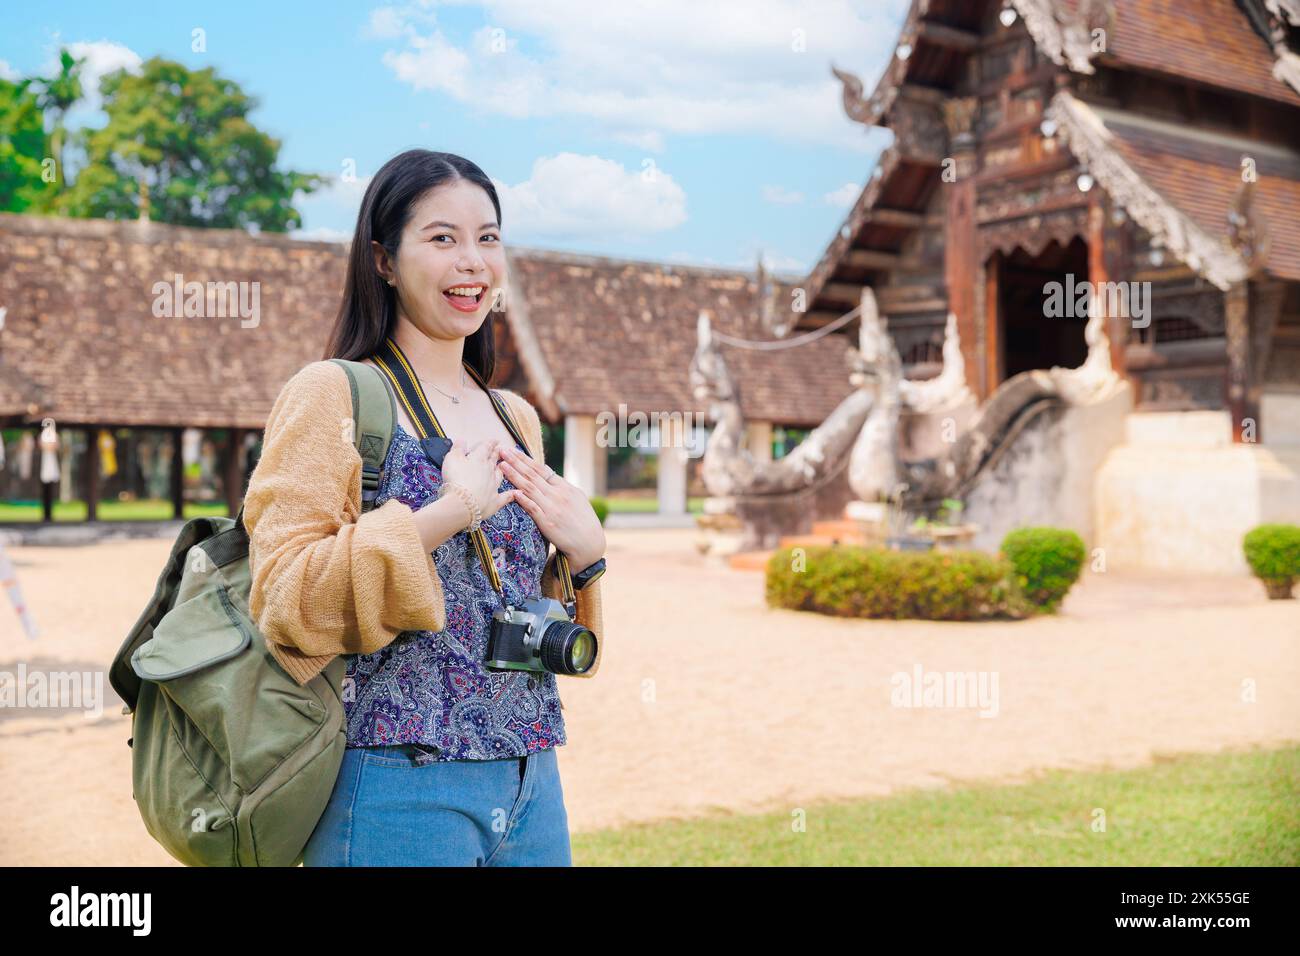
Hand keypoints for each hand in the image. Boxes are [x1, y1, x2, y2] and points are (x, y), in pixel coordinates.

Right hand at [440, 438, 512, 525]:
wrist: (463, 503)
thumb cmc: (456, 480)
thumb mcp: (452, 458)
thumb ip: (457, 448)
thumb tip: (461, 441)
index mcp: (479, 458)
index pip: (487, 447)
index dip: (491, 442)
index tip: (495, 441)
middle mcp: (490, 470)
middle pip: (495, 459)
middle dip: (498, 453)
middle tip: (500, 450)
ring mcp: (494, 486)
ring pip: (501, 475)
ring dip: (502, 470)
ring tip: (503, 466)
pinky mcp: (495, 501)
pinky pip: (506, 496)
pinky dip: (511, 495)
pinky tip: (515, 493)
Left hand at [498, 445, 604, 568]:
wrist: (589, 543)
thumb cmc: (583, 522)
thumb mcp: (577, 499)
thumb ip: (562, 487)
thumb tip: (548, 476)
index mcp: (565, 487)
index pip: (542, 469)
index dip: (526, 459)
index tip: (514, 450)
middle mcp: (558, 494)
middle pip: (533, 475)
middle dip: (516, 462)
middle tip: (502, 451)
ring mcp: (552, 508)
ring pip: (529, 488)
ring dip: (514, 475)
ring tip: (502, 466)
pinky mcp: (548, 522)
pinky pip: (532, 508)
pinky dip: (523, 499)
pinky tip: (513, 492)